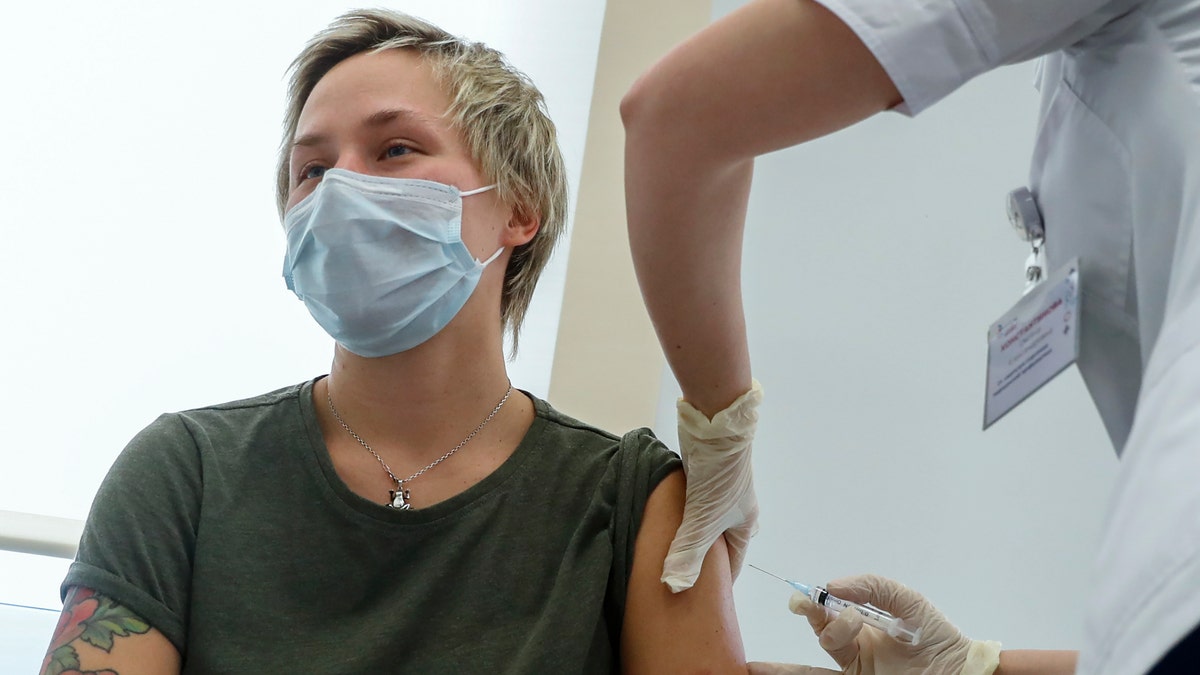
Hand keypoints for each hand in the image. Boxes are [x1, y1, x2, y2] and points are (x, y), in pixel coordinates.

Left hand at [661, 380, 761, 591]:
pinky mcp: (704, 476)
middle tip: (678, 573)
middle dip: (701, 558)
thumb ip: (688, 554)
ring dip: (689, 534)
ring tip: (667, 549)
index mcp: (745, 524)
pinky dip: (681, 514)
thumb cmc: (718, 480)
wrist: (716, 427)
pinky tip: (665, 519)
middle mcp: (736, 509)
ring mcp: (720, 491)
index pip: (733, 561)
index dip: (717, 580)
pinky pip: (692, 504)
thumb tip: (674, 587)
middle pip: (718, 542)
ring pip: (704, 522)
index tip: (699, 596)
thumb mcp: (702, 522)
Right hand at [787, 574, 1000, 674]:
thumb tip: (834, 587)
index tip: (807, 596)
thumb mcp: (909, 602)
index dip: (814, 603)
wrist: (963, 673)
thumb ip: (874, 587)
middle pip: (821, 635)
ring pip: (814, 666)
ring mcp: (856, 671)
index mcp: (864, 627)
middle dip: (808, 618)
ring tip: (757, 668)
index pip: (830, 614)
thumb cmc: (939, 638)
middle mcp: (856, 651)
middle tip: (803, 605)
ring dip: (784, 668)